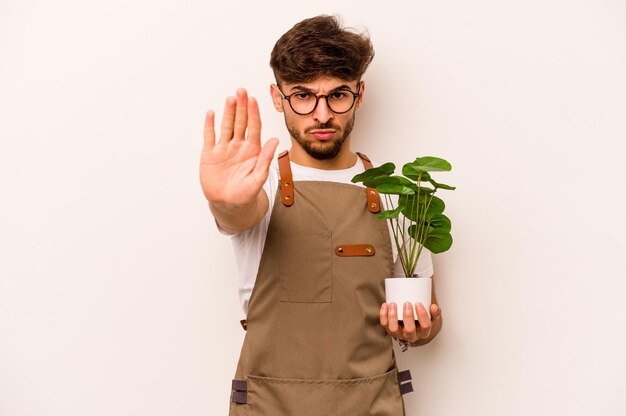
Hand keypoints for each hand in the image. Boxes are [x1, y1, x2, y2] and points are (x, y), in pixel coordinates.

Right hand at [200, 88, 278, 206]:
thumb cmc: (246, 193)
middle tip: (241, 91)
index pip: (254, 127)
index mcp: (252, 150)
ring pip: (226, 126)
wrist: (229, 204)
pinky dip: (210, 126)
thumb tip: (275, 140)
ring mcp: (224, 149)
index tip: (253, 100)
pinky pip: (210, 137)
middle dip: (241, 107)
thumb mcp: (258, 177)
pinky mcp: (210, 155)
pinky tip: (211, 114)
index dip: (253, 113)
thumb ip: (266, 158)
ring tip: (230, 98)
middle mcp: (238, 146)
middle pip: (240, 122)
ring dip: (228, 112)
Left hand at [379, 302, 441, 343]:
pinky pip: (384, 324)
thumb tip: (434, 307)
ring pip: (394, 329)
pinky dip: (383, 315)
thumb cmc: (421, 319)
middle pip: (410, 330)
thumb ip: (434, 312)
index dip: (422, 315)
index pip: (425, 326)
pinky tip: (385, 305)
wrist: (412, 324)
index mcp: (423, 332)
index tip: (418, 303)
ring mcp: (399, 334)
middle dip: (408, 317)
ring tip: (393, 304)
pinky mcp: (389, 330)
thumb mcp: (430, 317)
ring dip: (392, 317)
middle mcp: (411, 336)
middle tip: (407, 303)